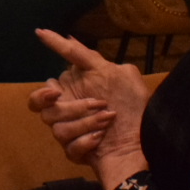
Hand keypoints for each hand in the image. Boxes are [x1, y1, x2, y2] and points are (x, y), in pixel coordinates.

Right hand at [28, 29, 150, 186]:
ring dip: (85, 123)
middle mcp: (67, 111)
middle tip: (98, 103)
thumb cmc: (135, 106)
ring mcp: (70, 133)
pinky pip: (69, 147)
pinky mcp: (76, 153)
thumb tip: (68, 36)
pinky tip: (102, 138)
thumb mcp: (117, 73)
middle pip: (43, 109)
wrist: (148, 142)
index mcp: (73, 92)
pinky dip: (87, 142)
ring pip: (57, 129)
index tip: (54, 92)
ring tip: (108, 121)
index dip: (41, 88)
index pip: (45, 89)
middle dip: (70, 107)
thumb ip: (86, 55)